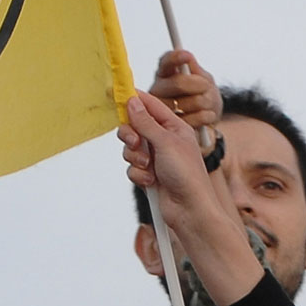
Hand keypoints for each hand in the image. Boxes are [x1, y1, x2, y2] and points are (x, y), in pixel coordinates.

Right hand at [120, 90, 259, 305]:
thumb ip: (145, 122)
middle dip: (131, 135)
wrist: (189, 210)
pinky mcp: (149, 174)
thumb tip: (132, 101)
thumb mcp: (165, 142)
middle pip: (135, 126)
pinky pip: (132, 167)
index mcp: (174, 127)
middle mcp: (165, 140)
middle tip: (135, 142)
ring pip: (130, 149)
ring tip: (148, 167)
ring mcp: (156, 158)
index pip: (150, 105)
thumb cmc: (186, 175)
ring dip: (135, 158)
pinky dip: (138, 174)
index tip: (117, 95)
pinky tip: (151, 182)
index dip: (134, 100)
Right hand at [150, 47, 220, 130]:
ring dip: (206, 102)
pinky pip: (196, 118)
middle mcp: (159, 92)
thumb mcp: (204, 80)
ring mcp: (163, 111)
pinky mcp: (172, 129)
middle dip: (200, 84)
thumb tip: (188, 57)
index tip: (187, 56)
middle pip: (178, 82)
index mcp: (165, 75)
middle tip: (207, 87)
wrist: (208, 123)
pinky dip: (207, 116)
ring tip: (206, 105)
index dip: (175, 58)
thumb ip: (196, 70)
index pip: (166, 63)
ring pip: (191, 101)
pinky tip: (206, 116)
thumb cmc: (204, 98)